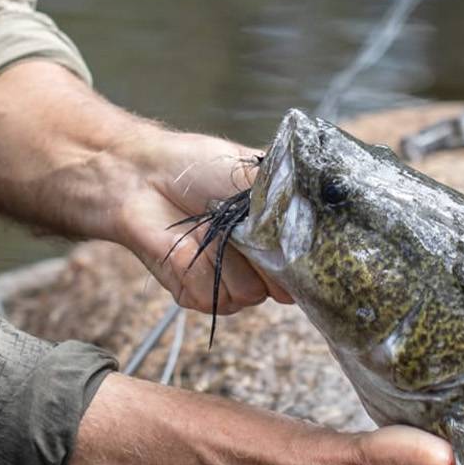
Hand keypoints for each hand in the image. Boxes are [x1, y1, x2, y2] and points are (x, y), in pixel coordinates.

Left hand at [106, 127, 291, 314]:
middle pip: (284, 290)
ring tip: (206, 227)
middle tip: (237, 223)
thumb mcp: (254, 172)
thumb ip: (291, 198)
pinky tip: (184, 244)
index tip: (286, 237)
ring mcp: (230, 283)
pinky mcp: (197, 295)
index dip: (301, 259)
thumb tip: (320, 211)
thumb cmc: (198, 168)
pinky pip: (211, 296)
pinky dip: (195, 266)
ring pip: (248, 294)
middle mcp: (260, 268)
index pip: (309, 269)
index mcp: (280, 239)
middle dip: (261, 257)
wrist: (143, 177)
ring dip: (224, 257)